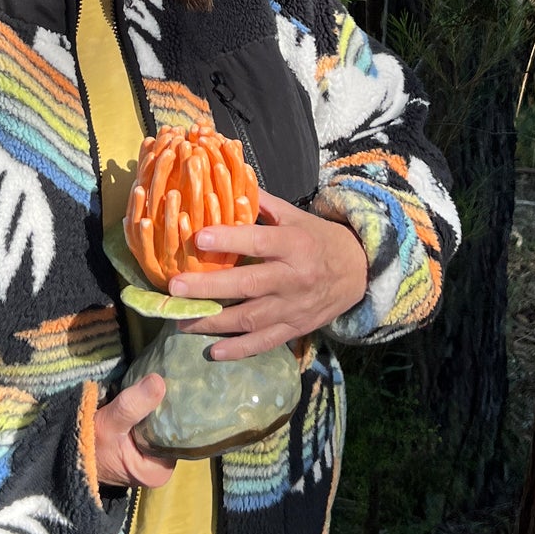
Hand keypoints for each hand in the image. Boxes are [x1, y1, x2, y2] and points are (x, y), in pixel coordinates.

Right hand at [94, 373, 177, 487]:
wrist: (62, 456)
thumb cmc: (86, 446)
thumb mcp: (109, 424)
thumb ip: (133, 405)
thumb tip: (159, 381)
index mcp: (159, 472)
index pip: (177, 436)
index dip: (174, 410)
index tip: (172, 386)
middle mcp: (159, 469)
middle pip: (169, 430)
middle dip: (164, 408)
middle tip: (163, 380)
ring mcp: (149, 460)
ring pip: (159, 427)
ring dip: (153, 408)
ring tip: (153, 384)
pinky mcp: (139, 451)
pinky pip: (149, 427)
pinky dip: (145, 412)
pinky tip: (143, 395)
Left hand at [168, 189, 368, 357]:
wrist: (359, 272)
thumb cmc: (317, 238)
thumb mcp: (295, 215)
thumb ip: (261, 204)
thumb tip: (224, 181)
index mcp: (294, 243)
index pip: (258, 241)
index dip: (229, 240)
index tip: (198, 238)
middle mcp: (294, 277)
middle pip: (248, 284)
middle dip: (209, 287)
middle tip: (175, 287)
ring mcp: (294, 307)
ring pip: (251, 319)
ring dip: (214, 322)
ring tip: (181, 320)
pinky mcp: (295, 329)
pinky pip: (265, 342)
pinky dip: (239, 350)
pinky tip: (214, 352)